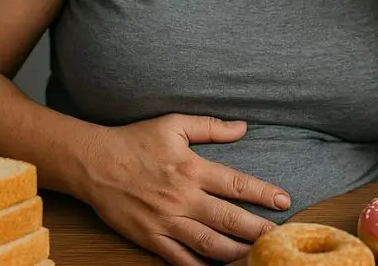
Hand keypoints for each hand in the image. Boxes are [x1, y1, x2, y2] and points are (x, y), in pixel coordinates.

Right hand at [81, 114, 289, 265]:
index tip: (283, 201)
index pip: (236, 184)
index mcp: (192, 169)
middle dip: (258, 230)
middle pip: (229, 219)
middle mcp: (183, 198)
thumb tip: (243, 127)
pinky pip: (180, 259)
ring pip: (209, 244)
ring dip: (235, 252)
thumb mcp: (173, 124)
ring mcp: (166, 221)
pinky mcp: (150, 237)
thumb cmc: (135, 141)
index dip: (263, 194)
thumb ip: (210, 127)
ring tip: (256, 256)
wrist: (93, 163)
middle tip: (279, 238)